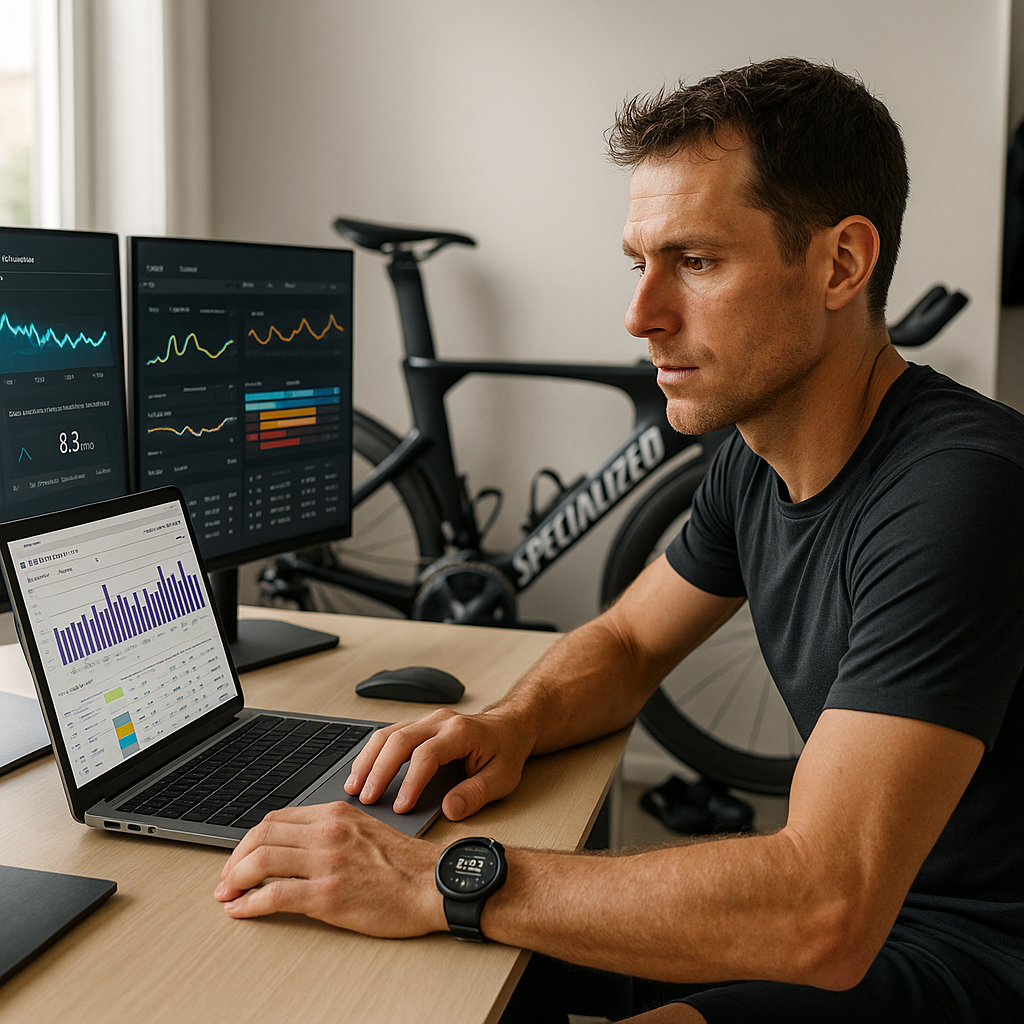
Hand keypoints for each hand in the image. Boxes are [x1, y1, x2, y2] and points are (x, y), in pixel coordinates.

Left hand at [214, 801, 444, 935]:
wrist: (433, 885)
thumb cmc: (405, 865)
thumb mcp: (365, 831)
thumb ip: (332, 832)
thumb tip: (297, 846)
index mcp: (336, 813)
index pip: (277, 819)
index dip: (250, 840)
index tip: (241, 857)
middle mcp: (328, 832)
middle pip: (261, 836)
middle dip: (235, 859)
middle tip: (226, 879)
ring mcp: (326, 862)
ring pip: (260, 861)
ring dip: (235, 881)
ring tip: (228, 896)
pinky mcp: (327, 894)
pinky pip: (274, 895)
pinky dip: (249, 904)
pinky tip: (242, 911)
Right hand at [344, 707, 534, 819]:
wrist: (509, 727)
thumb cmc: (505, 751)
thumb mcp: (502, 778)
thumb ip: (476, 794)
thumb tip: (449, 810)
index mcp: (461, 732)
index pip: (427, 754)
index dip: (411, 781)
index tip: (401, 807)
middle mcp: (440, 722)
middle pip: (399, 740)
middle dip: (378, 770)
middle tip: (366, 798)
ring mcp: (427, 721)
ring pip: (388, 734)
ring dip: (368, 760)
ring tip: (354, 786)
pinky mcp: (418, 726)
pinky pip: (389, 735)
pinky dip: (372, 753)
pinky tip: (362, 772)